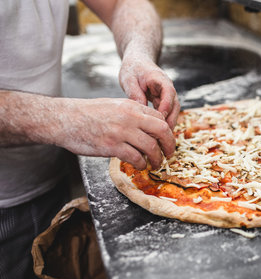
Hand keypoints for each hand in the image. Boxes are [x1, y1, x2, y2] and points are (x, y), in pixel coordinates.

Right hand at [56, 97, 174, 169]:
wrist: (64, 118)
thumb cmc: (87, 114)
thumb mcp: (114, 106)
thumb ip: (132, 114)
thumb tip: (148, 127)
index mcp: (131, 106)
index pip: (159, 117)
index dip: (167, 131)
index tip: (166, 140)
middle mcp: (129, 117)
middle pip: (162, 130)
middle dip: (169, 145)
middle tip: (169, 154)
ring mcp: (121, 131)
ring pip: (151, 147)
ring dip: (156, 158)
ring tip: (155, 163)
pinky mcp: (112, 146)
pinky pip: (136, 157)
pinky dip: (141, 164)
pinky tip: (139, 165)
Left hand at [119, 53, 179, 129]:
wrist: (137, 62)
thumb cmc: (132, 69)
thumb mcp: (129, 79)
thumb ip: (135, 94)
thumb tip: (141, 112)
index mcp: (160, 79)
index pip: (169, 93)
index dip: (166, 106)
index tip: (160, 119)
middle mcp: (167, 88)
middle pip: (175, 105)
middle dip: (171, 120)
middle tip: (164, 135)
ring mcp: (167, 95)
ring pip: (173, 111)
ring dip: (168, 124)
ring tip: (161, 138)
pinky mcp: (163, 101)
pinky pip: (167, 113)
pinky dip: (163, 123)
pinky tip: (157, 134)